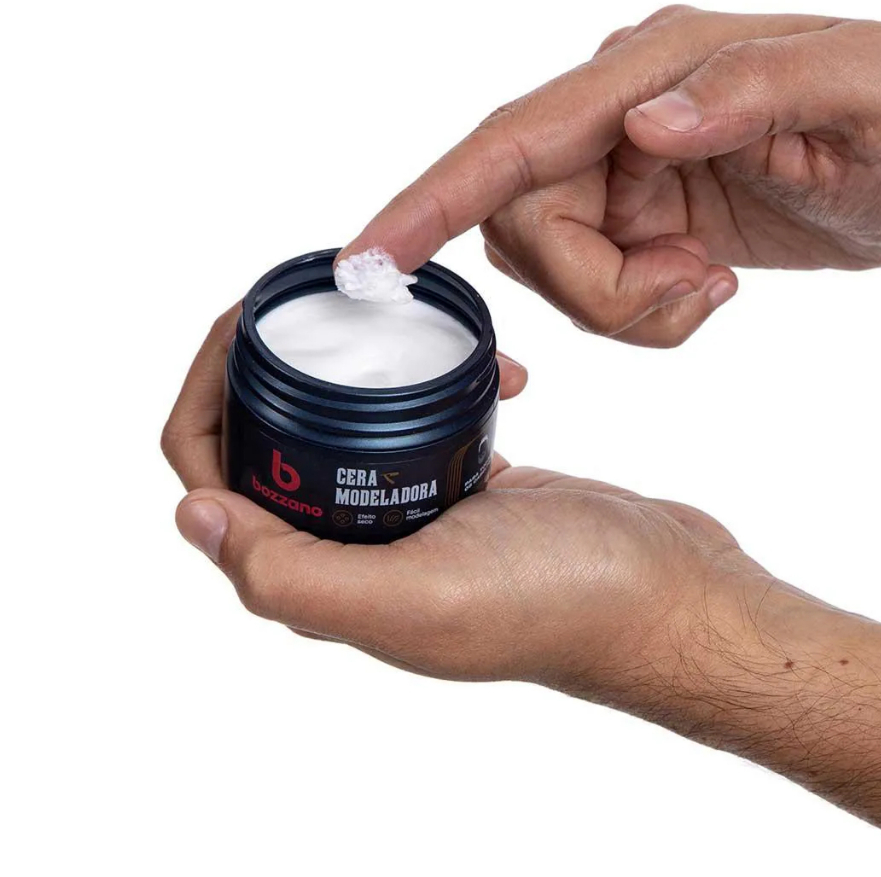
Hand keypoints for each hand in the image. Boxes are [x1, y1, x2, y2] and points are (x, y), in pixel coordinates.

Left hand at [161, 304, 771, 686]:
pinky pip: (420, 423)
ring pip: (344, 426)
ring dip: (355, 369)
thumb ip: (291, 573)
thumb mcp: (416, 595)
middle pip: (273, 443)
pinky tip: (486, 367)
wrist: (668, 597)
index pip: (216, 481)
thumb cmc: (560, 601)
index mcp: (323, 580)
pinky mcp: (467, 492)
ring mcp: (412, 520)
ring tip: (396, 320)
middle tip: (316, 300)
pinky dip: (435, 385)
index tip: (246, 322)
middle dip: (274, 365)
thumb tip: (191, 516)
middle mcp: (355, 554)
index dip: (208, 397)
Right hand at [341, 7, 880, 345]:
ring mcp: (619, 168)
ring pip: (551, 267)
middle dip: (599, 289)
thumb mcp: (862, 92)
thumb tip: (642, 126)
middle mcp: (617, 114)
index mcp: (651, 69)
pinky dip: (641, 312)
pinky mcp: (632, 215)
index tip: (370, 258)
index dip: (434, 199)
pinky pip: (592, 288)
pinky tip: (704, 282)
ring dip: (624, 304)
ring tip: (710, 282)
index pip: (514, 139)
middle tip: (695, 289)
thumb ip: (753, 90)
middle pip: (524, 226)